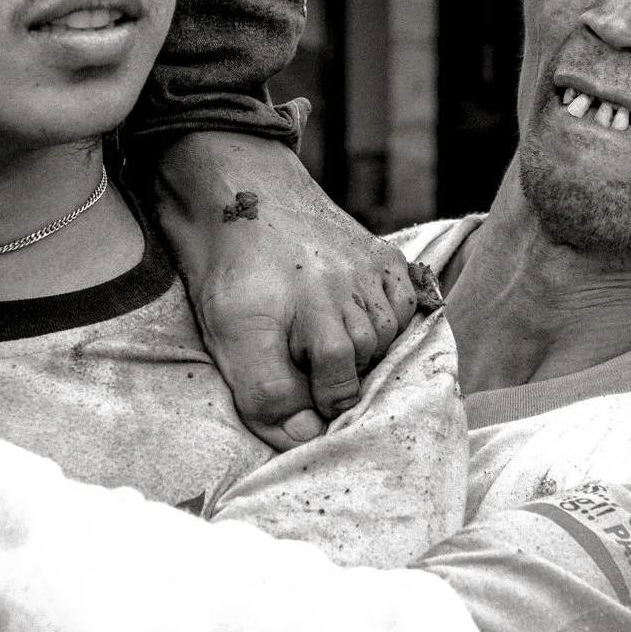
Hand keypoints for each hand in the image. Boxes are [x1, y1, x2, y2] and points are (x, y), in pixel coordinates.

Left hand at [151, 130, 418, 448]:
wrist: (236, 194)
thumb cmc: (228, 273)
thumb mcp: (229, 338)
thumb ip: (268, 392)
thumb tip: (308, 437)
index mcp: (312, 313)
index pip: (336, 391)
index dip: (314, 404)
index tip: (297, 400)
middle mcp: (350, 289)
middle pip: (363, 366)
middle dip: (334, 374)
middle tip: (298, 354)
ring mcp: (372, 269)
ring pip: (385, 339)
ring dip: (359, 347)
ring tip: (319, 331)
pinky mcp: (384, 254)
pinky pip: (402, 307)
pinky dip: (383, 319)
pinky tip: (349, 313)